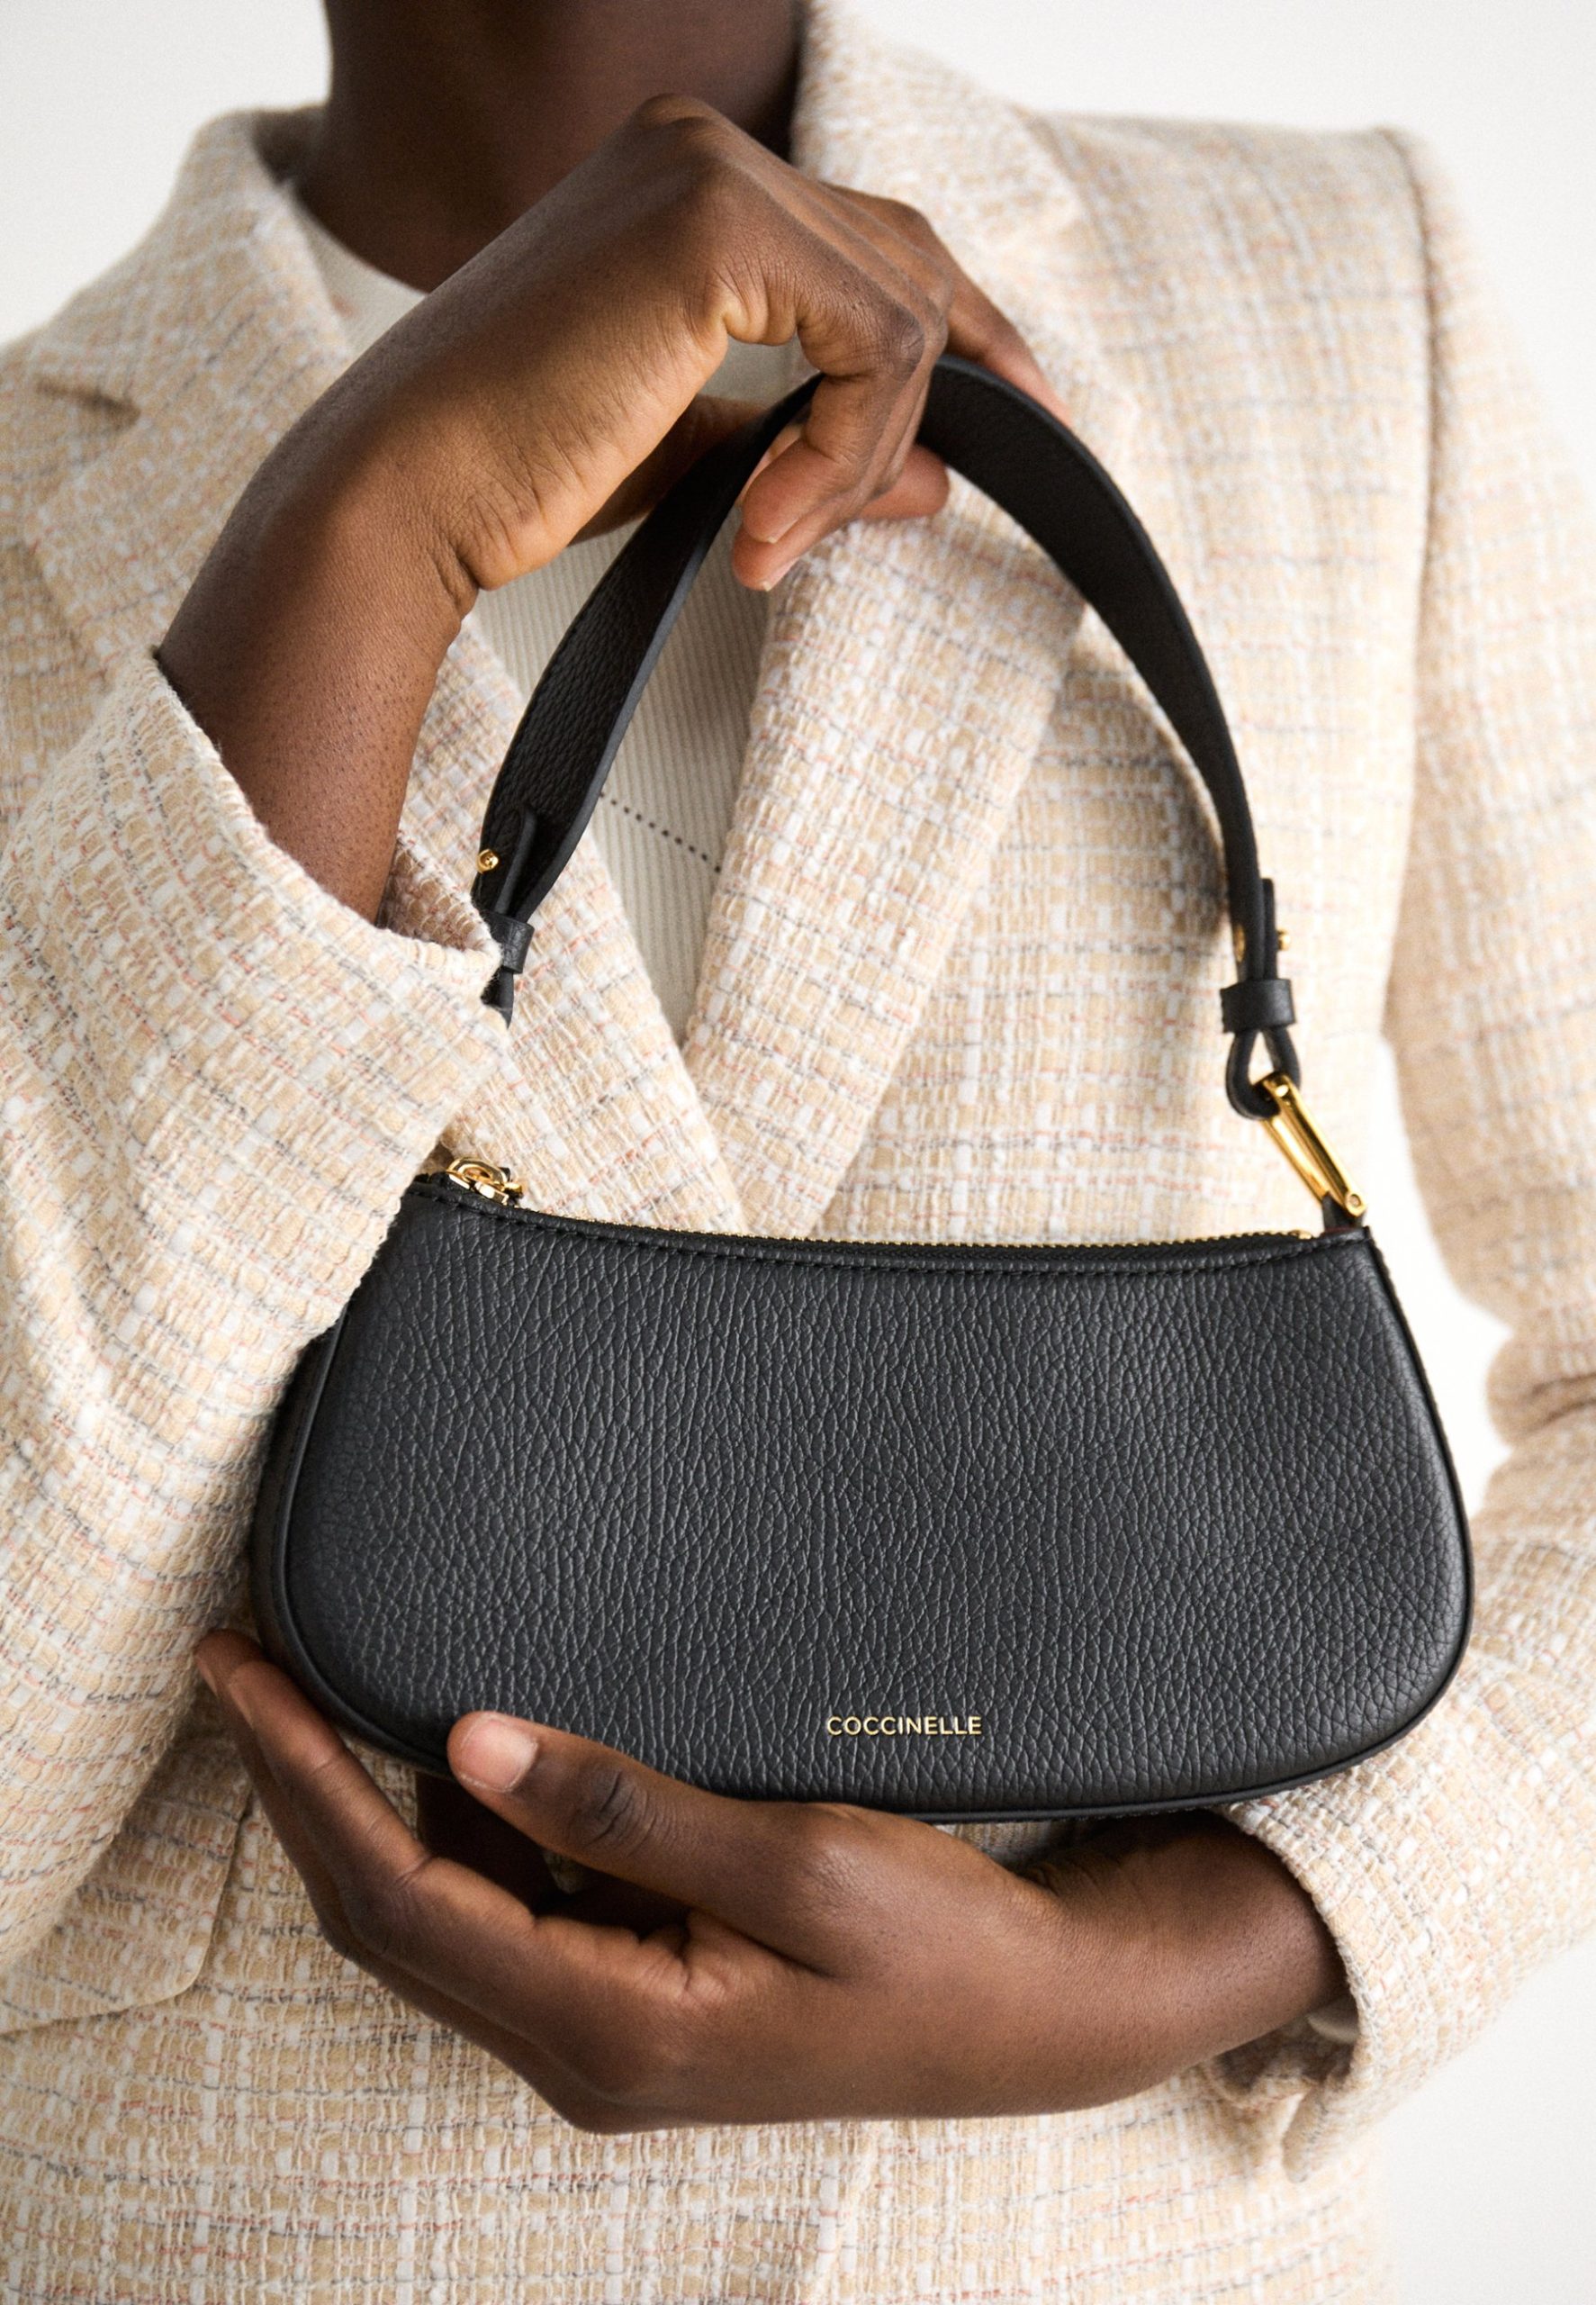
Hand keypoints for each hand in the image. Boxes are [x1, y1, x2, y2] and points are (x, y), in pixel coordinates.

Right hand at [160, 97, 1064, 918]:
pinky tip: (770, 522)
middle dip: (949, 391)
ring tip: (777, 538)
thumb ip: (813, 437)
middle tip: (944, 493)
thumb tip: (932, 473)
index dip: (963, 336)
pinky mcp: (716, 229)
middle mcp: (703, 145)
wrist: (409, 493)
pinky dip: (846, 449)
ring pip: (903, 313)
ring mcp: (710, 170)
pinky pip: (872, 345)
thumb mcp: (700, 448)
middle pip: (910, 261)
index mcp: (689, 174)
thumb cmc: (518, 470)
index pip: (876, 240)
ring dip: (865, 451)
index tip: (1019, 422)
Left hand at [196, 1632, 1344, 2133]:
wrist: (1041, 2018)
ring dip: (377, 1805)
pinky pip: (508, 1913)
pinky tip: (475, 1748)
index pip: (394, 1890)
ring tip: (342, 1680)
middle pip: (384, 1911)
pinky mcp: (640, 2002)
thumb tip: (466, 1739)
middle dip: (303, 1785)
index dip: (300, 1778)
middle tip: (249, 1660)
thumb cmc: (940, 1946)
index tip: (241, 1674)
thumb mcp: (793, 1862)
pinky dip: (464, 1830)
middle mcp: (582, 2047)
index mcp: (609, 2023)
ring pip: (440, 1912)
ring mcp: (607, 2032)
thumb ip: (621, 1808)